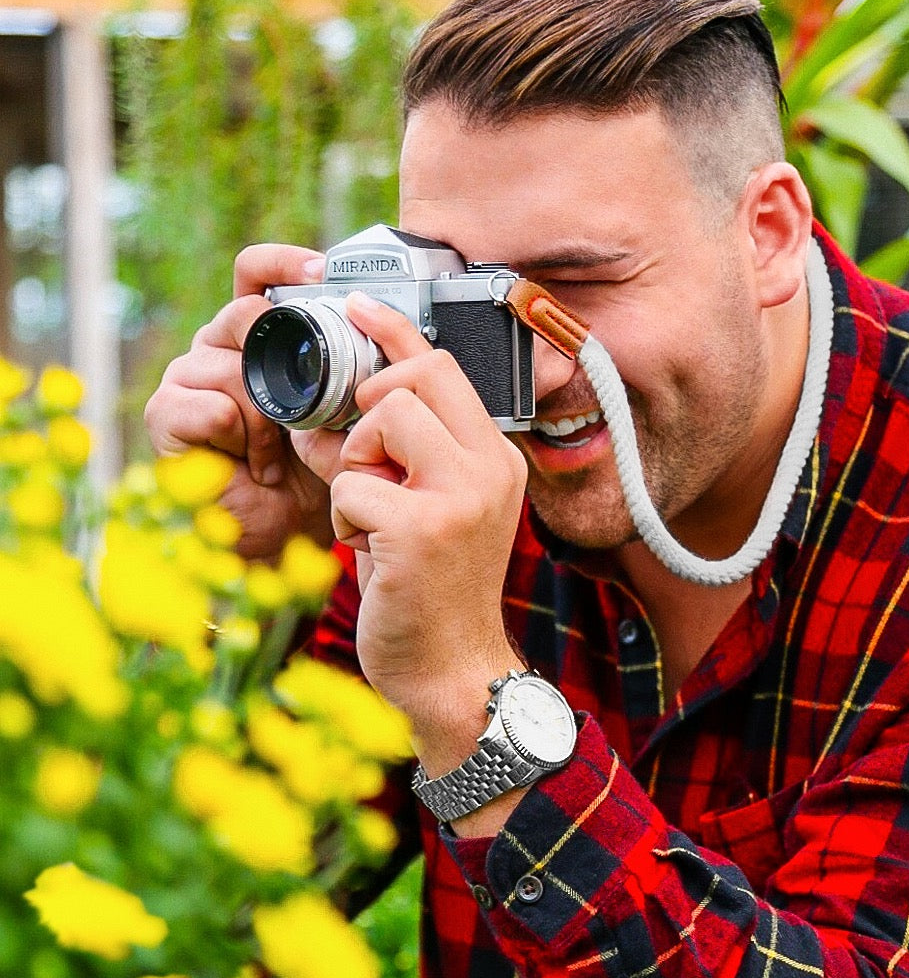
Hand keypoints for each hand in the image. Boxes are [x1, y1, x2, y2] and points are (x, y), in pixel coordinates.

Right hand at [144, 245, 335, 560]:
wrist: (286, 533)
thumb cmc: (315, 471)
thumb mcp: (343, 411)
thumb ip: (347, 365)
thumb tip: (377, 324)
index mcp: (256, 335)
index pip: (256, 273)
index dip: (283, 262)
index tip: (322, 272)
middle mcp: (216, 346)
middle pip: (246, 313)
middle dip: (288, 363)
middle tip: (307, 415)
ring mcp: (186, 377)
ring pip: (233, 364)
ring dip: (268, 416)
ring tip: (278, 453)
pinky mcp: (165, 414)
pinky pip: (211, 405)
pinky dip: (241, 439)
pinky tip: (252, 465)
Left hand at [324, 292, 528, 776]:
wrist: (453, 673)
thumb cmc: (434, 592)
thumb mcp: (436, 511)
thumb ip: (408, 456)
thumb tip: (346, 403)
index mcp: (496, 459)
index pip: (443, 366)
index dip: (394, 331)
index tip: (358, 304)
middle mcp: (488, 469)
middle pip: (406, 382)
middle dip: (366, 416)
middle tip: (367, 464)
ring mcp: (459, 499)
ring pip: (377, 423)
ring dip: (353, 470)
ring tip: (372, 518)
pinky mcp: (420, 531)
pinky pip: (350, 487)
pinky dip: (343, 519)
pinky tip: (368, 552)